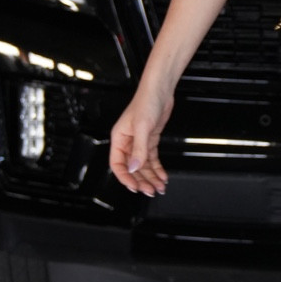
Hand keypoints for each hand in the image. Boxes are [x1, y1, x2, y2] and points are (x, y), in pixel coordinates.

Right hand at [108, 81, 173, 195]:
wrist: (160, 91)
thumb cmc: (146, 102)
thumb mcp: (142, 127)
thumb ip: (138, 149)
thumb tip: (134, 168)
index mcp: (119, 139)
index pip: (118, 164)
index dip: (126, 178)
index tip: (134, 187)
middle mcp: (127, 142)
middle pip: (132, 168)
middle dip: (142, 180)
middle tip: (150, 190)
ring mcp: (139, 142)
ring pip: (143, 166)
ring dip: (151, 177)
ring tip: (158, 187)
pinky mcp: (150, 140)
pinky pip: (151, 159)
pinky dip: (157, 168)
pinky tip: (162, 176)